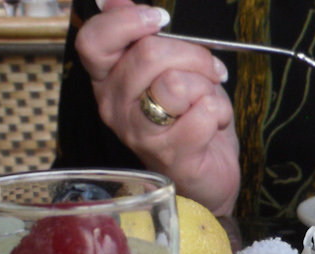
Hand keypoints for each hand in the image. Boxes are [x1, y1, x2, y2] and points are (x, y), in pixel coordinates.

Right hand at [76, 1, 240, 215]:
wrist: (208, 173)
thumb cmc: (186, 117)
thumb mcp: (164, 67)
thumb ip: (139, 33)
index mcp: (108, 80)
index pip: (93, 41)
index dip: (128, 21)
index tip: (160, 20)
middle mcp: (115, 108)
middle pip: (148, 54)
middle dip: (192, 53)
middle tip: (208, 70)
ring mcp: (141, 135)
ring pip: (176, 83)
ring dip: (206, 85)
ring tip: (208, 100)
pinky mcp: (172, 155)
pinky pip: (204, 112)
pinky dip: (221, 112)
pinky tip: (214, 125)